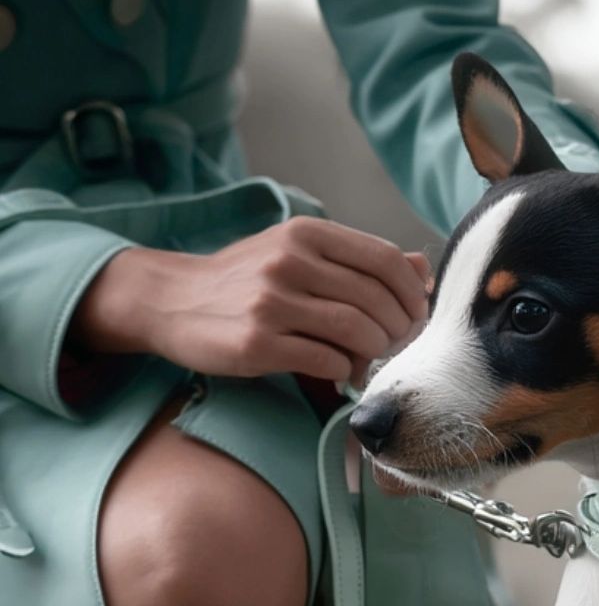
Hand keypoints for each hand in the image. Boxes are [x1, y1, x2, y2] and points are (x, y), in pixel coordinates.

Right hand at [72, 217, 431, 384]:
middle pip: (376, 300)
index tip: (415, 315)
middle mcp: (290, 262)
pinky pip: (326, 361)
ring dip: (373, 352)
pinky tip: (338, 371)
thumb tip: (421, 268)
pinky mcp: (257, 344)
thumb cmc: (243, 279)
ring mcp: (271, 303)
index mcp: (306, 234)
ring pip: (356, 331)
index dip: (412, 294)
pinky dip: (344, 370)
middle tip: (394, 345)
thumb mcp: (296, 252)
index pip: (385, 260)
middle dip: (397, 329)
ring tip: (367, 359)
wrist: (170, 300)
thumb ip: (356, 258)